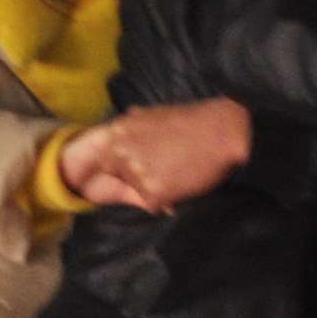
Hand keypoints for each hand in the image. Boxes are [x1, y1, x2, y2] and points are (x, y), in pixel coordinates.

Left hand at [61, 98, 251, 213]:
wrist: (222, 133)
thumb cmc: (193, 121)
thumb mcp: (156, 114)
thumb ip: (136, 121)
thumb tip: (126, 118)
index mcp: (118, 132)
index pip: (93, 159)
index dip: (102, 168)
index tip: (105, 174)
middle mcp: (120, 153)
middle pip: (114, 178)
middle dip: (131, 178)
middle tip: (160, 171)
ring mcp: (135, 174)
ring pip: (137, 191)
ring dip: (153, 188)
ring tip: (177, 174)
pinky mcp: (153, 193)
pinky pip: (153, 203)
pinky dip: (167, 200)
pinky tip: (183, 185)